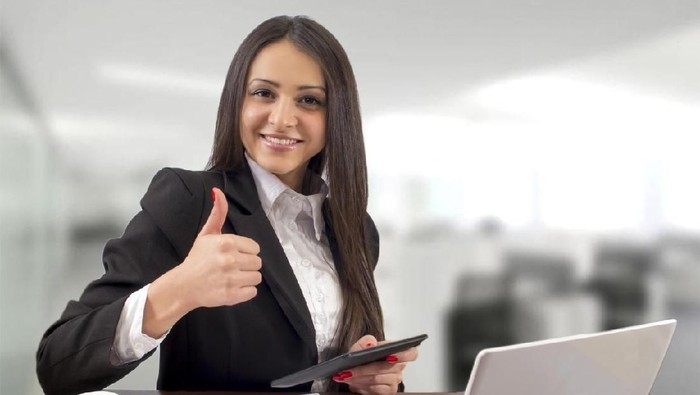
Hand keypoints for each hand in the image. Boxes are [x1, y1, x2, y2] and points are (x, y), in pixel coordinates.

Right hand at [174, 187, 261, 308]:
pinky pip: (252, 292)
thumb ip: (218, 213)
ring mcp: (231, 278)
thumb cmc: (197, 258)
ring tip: (232, 277)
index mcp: (226, 242)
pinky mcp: (231, 295)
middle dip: (246, 265)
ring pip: (256, 277)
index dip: (245, 252)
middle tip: (232, 267)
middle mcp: (230, 259)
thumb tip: (218, 191)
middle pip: (257, 262)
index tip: (233, 255)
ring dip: (246, 278)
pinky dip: (244, 292)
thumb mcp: (207, 234)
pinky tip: (232, 287)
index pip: (255, 248)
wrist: (183, 285)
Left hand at [333, 335, 418, 394]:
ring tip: (347, 375)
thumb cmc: (361, 360)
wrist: (354, 374)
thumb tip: (371, 343)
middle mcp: (399, 367)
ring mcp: (395, 380)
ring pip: (378, 378)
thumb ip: (365, 342)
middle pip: (387, 367)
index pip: (411, 353)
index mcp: (396, 352)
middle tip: (350, 369)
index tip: (390, 355)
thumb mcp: (359, 348)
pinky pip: (377, 389)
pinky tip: (354, 384)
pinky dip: (363, 386)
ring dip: (360, 378)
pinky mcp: (389, 391)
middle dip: (365, 368)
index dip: (403, 355)